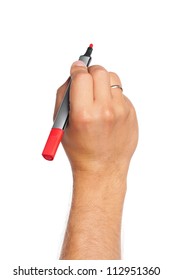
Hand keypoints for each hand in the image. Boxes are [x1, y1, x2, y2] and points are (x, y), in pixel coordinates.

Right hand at [54, 61, 137, 178]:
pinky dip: (112, 95)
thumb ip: (64, 96)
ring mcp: (121, 112)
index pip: (82, 76)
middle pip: (99, 72)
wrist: (102, 168)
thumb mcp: (63, 124)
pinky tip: (107, 110)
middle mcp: (105, 111)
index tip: (76, 68)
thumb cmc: (80, 149)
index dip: (77, 69)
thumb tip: (73, 74)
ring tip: (97, 95)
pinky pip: (121, 93)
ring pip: (113, 79)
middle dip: (90, 72)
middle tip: (86, 78)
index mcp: (84, 114)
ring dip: (103, 81)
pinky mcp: (131, 114)